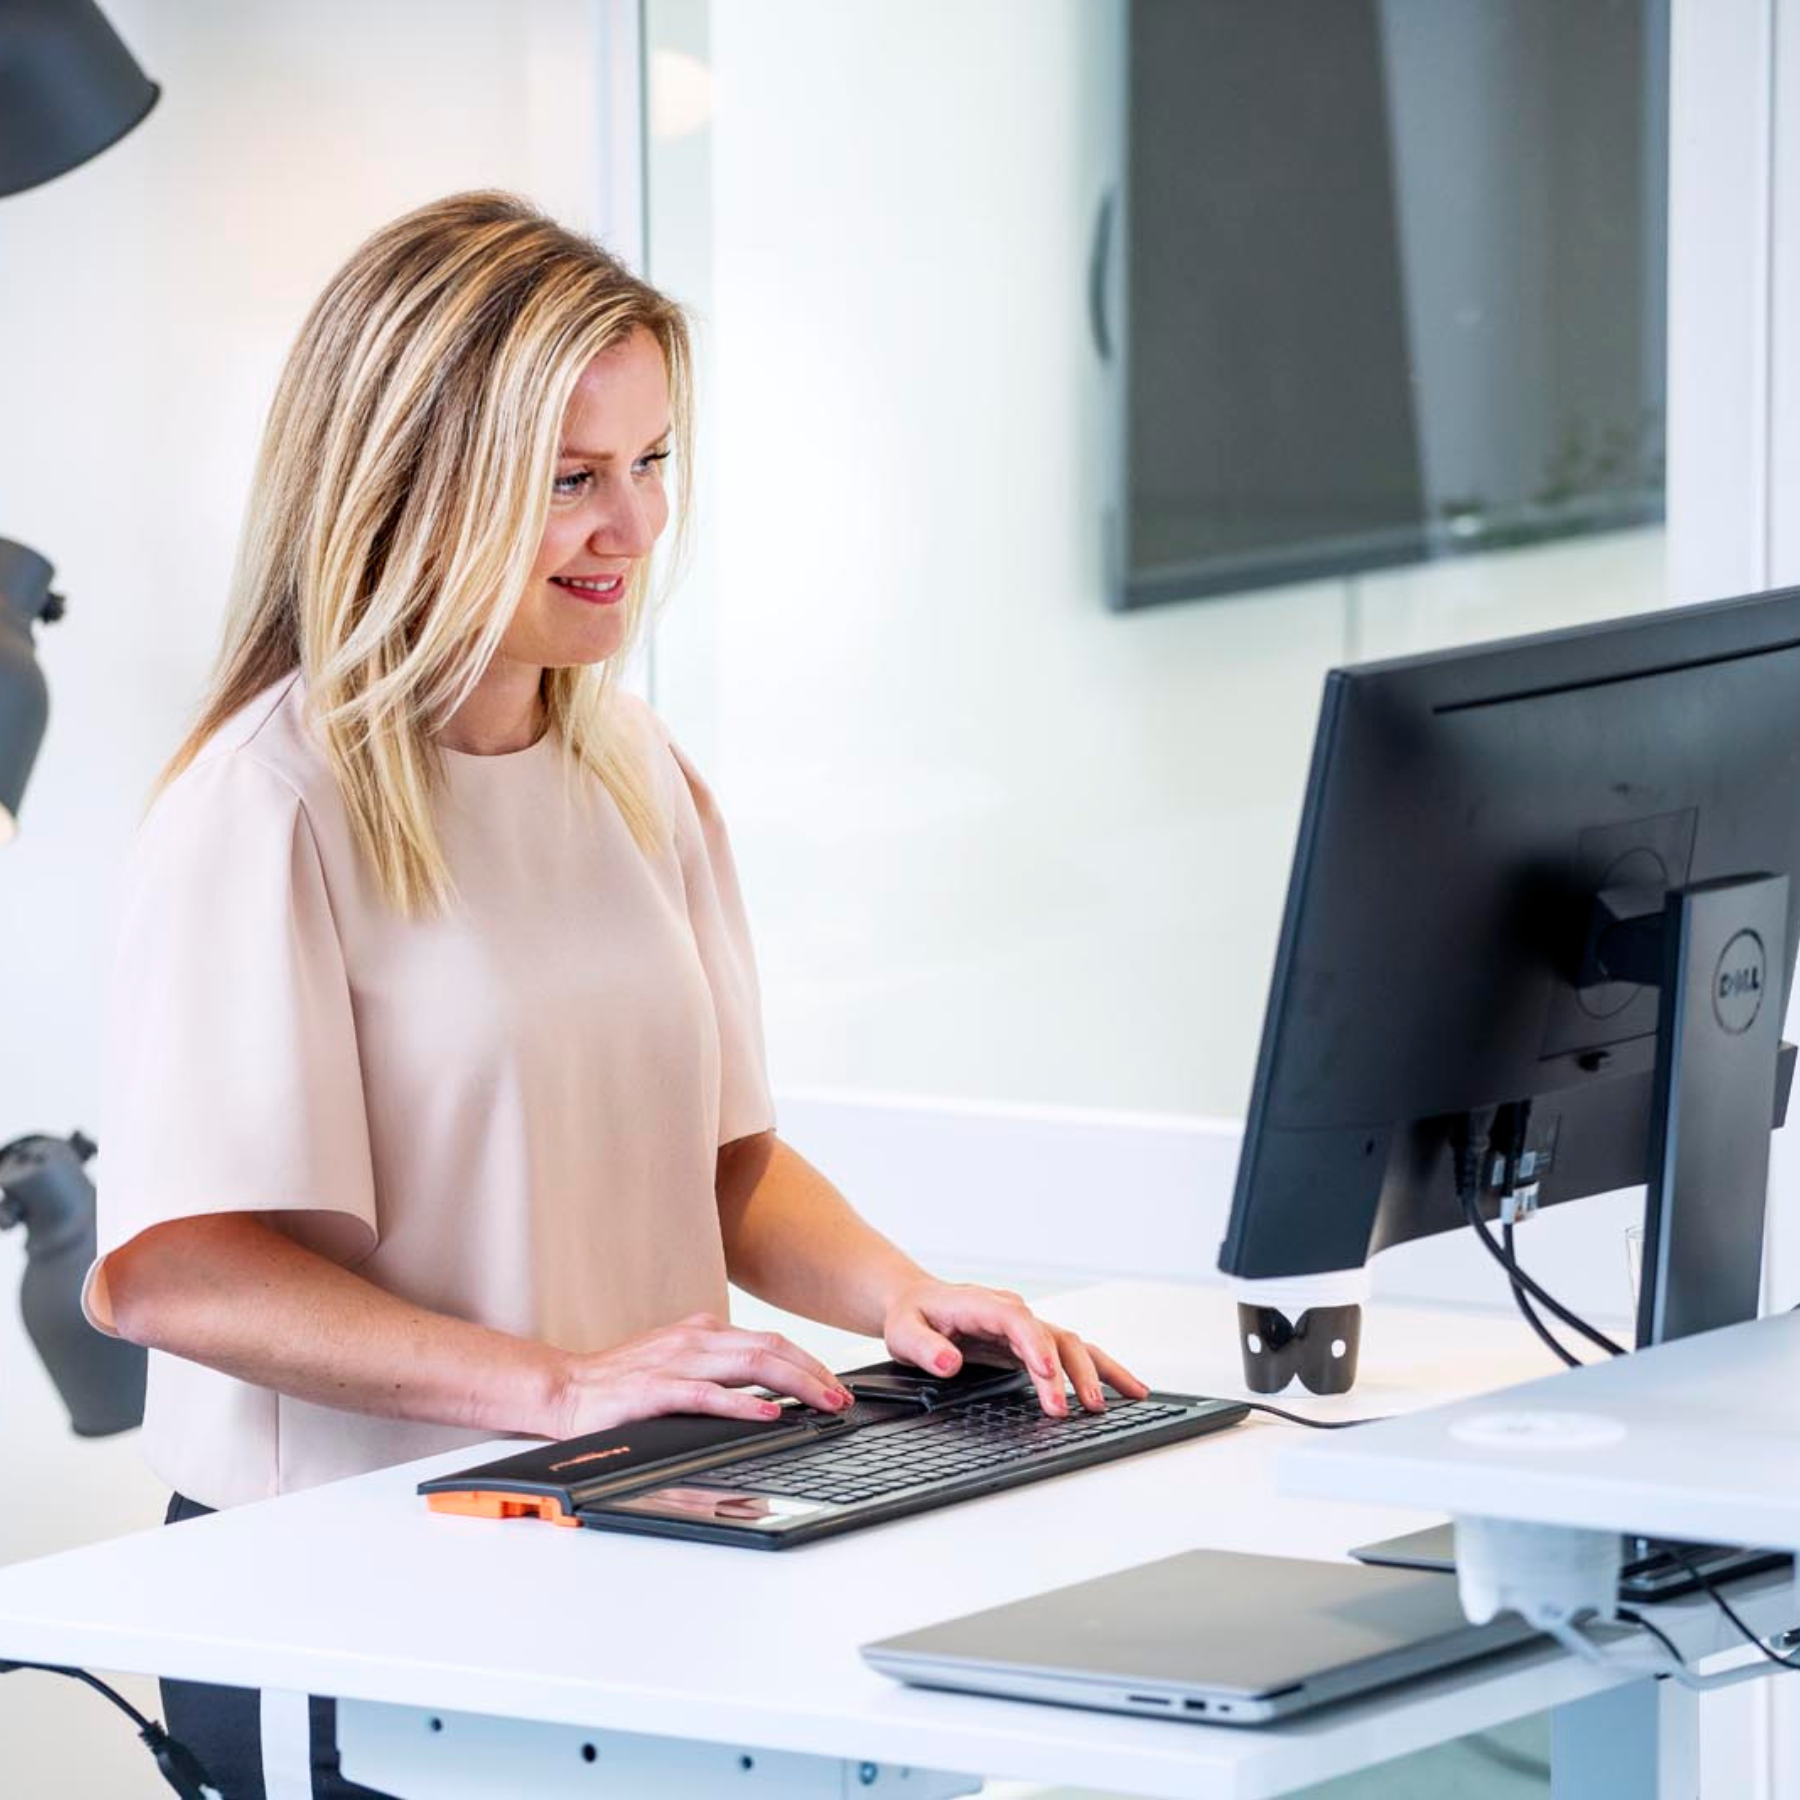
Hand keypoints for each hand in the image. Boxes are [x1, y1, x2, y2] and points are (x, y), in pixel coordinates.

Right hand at [547, 1312, 855, 1437]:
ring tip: (822, 1403)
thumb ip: (719, 1371)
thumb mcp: (679, 1366)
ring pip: (750, 1364)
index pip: (770, 1342)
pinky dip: (743, 1404)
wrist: (566, 1389)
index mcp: (703, 1331)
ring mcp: (676, 1361)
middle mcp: (695, 1339)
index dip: (809, 1363)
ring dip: (794, 1384)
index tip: (834, 1386)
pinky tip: (768, 1414)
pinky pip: (708, 1394)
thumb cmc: (622, 1384)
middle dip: (814, 1373)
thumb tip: (769, 1394)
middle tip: (841, 1399)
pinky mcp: (655, 1390)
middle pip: (771, 1348)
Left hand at [879, 1279, 1150, 1416]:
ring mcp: (1028, 1327)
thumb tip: (950, 1362)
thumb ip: (926, 1347)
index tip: (1047, 1373)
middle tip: (1078, 1408)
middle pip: (1053, 1337)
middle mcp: (1013, 1313)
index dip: (1036, 1346)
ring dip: (1094, 1372)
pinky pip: (1074, 1353)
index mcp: (983, 1305)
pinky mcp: (1035, 1343)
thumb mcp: (904, 1331)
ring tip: (1114, 1404)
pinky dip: (1101, 1369)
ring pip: (1073, 1344)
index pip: (1018, 1321)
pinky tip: (1126, 1390)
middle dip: (1070, 1372)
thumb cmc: (912, 1317)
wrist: (916, 1303)